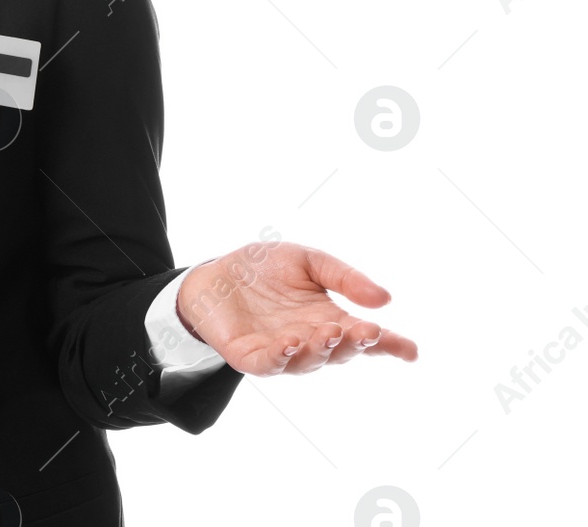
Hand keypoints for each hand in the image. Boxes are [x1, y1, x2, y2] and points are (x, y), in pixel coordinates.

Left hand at [176, 241, 418, 375]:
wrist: (213, 274)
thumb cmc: (263, 269)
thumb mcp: (307, 260)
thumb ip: (343, 277)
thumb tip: (385, 299)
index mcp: (330, 319)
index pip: (365, 338)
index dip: (390, 346)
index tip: (411, 350)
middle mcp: (311, 340)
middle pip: (341, 351)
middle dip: (356, 343)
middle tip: (369, 331)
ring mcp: (282, 351)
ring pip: (308, 360)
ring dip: (321, 349)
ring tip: (330, 331)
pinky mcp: (251, 357)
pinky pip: (269, 363)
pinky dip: (281, 357)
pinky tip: (290, 343)